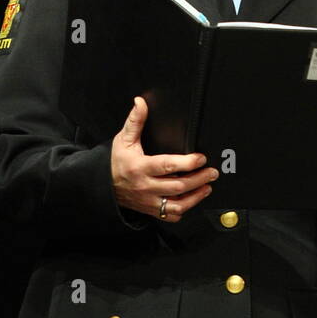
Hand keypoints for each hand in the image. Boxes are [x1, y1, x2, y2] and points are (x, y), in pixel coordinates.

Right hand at [111, 97, 216, 221]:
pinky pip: (170, 215)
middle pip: (178, 186)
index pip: (167, 166)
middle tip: (212, 172)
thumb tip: (140, 102)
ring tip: (207, 187)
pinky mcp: (151, 210)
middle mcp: (146, 186)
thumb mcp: (123, 140)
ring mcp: (149, 201)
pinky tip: (192, 199)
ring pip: (176, 205)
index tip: (201, 158)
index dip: (187, 163)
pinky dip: (184, 209)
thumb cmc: (116, 162)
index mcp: (140, 167)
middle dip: (199, 179)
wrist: (104, 186)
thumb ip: (135, 121)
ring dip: (195, 196)